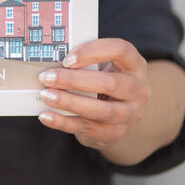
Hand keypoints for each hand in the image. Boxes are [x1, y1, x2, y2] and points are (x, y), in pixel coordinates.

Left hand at [35, 38, 151, 151]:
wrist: (123, 114)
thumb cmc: (106, 80)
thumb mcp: (104, 65)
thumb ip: (86, 61)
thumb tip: (50, 60)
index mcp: (135, 65)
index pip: (121, 50)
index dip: (93, 52)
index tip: (67, 59)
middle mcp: (138, 90)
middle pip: (110, 83)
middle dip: (74, 80)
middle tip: (47, 77)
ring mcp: (131, 114)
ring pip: (102, 111)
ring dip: (70, 102)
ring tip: (46, 95)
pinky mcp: (116, 133)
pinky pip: (89, 129)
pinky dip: (64, 122)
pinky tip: (46, 116)